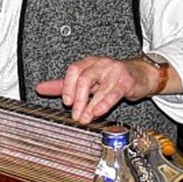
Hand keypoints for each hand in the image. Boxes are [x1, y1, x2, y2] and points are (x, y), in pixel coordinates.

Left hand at [36, 56, 172, 122]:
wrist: (141, 74)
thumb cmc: (111, 78)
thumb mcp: (87, 80)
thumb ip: (64, 85)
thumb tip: (41, 88)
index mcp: (89, 63)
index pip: (74, 70)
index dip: (67, 86)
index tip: (65, 101)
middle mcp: (100, 64)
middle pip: (84, 77)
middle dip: (77, 98)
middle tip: (75, 114)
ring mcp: (114, 71)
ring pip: (99, 87)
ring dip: (89, 105)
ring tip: (84, 118)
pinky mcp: (126, 81)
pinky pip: (114, 93)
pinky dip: (104, 103)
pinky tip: (98, 112)